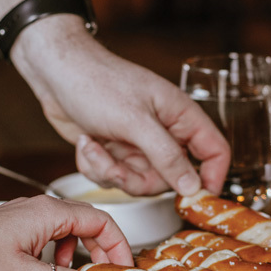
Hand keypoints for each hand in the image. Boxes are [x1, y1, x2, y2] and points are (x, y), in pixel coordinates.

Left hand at [0, 195, 130, 270]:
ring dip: (79, 256)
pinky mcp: (14, 234)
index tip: (124, 270)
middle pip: (89, 224)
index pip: (102, 221)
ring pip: (69, 233)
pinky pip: (50, 240)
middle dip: (103, 251)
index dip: (119, 245)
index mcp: (49, 213)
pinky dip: (58, 258)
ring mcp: (26, 220)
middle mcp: (40, 210)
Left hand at [18, 25, 229, 196]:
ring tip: (94, 145)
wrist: (55, 72)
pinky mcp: (115, 152)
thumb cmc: (97, 82)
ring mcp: (138, 144)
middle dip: (138, 178)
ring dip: (111, 171)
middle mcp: (164, 132)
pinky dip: (96, 166)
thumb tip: (193, 186)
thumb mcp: (136, 121)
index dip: (212, 177)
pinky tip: (87, 143)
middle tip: (117, 166)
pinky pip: (114, 177)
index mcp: (181, 116)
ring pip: (138, 182)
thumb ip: (167, 156)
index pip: (215, 151)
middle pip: (171, 178)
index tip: (197, 197)